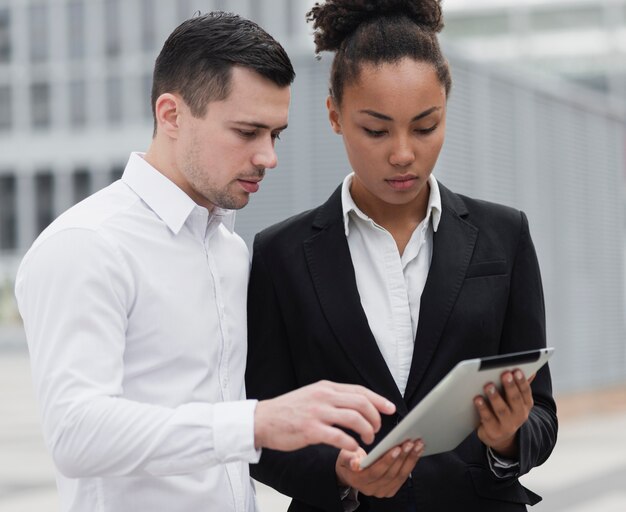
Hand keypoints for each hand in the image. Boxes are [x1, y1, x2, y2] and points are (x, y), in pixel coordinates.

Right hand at [254, 380, 395, 451]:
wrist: (262, 420)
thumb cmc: (289, 410)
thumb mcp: (312, 395)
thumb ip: (332, 398)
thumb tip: (356, 405)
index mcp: (326, 387)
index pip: (359, 390)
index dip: (378, 399)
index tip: (391, 408)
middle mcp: (324, 396)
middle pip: (361, 403)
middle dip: (375, 417)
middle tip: (378, 429)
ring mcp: (318, 413)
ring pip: (354, 418)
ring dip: (367, 431)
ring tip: (368, 439)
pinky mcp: (311, 430)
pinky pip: (339, 437)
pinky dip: (351, 444)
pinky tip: (354, 449)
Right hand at [335, 440, 423, 497]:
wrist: (350, 472)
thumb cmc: (348, 459)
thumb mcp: (344, 456)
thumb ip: (349, 459)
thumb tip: (356, 464)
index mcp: (359, 481)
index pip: (376, 472)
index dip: (387, 460)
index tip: (397, 448)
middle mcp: (371, 489)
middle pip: (391, 474)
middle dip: (403, 457)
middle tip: (411, 442)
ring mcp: (382, 491)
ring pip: (400, 476)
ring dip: (411, 459)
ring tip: (417, 445)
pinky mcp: (391, 489)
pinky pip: (403, 477)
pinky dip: (411, 463)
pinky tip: (417, 452)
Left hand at [474, 370, 534, 457]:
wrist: (498, 436)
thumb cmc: (505, 410)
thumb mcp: (514, 400)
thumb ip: (519, 386)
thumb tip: (531, 371)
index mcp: (526, 405)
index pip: (525, 391)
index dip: (521, 381)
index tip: (516, 370)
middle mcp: (520, 415)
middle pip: (515, 399)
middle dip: (510, 386)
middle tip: (504, 374)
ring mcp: (507, 425)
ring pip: (501, 410)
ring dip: (495, 397)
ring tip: (488, 385)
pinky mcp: (494, 431)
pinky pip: (488, 418)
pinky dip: (482, 408)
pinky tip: (477, 398)